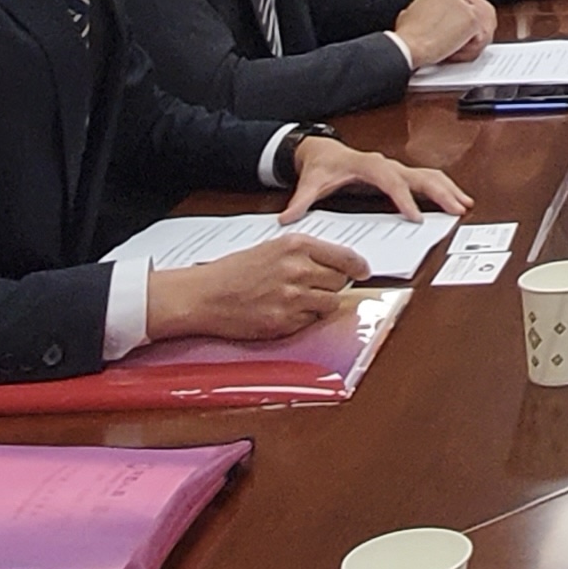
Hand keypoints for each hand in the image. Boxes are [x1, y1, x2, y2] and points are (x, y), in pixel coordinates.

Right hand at [144, 233, 368, 342]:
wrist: (204, 295)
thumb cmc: (234, 271)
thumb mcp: (272, 248)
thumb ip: (305, 254)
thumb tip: (338, 264)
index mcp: (297, 246)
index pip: (345, 256)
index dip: (358, 266)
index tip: (363, 271)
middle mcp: (299, 269)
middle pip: (341, 281)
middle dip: (333, 285)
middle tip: (316, 287)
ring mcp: (293, 297)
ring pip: (330, 304)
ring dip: (320, 304)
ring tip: (296, 300)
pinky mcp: (285, 322)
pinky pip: (311, 322)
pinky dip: (304, 320)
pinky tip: (283, 312)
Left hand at [279, 135, 471, 222]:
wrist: (323, 151)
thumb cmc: (322, 166)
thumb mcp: (310, 183)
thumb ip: (300, 201)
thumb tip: (288, 218)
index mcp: (368, 165)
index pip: (391, 181)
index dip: (404, 199)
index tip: (415, 217)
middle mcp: (387, 165)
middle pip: (419, 176)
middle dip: (439, 192)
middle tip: (456, 208)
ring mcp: (396, 168)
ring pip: (429, 175)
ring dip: (447, 189)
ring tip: (464, 205)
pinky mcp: (400, 174)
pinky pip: (427, 179)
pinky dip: (443, 188)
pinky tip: (456, 199)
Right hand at [392, 0, 493, 67]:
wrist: (409, 46)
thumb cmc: (407, 35)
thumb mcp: (411, 13)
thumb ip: (425, 8)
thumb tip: (427, 11)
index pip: (456, 1)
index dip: (454, 19)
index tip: (449, 28)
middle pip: (469, 10)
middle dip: (463, 26)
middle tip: (453, 39)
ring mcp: (464, 6)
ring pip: (476, 24)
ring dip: (467, 37)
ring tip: (451, 47)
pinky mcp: (472, 20)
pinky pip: (480, 35)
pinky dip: (470, 47)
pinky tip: (455, 51)